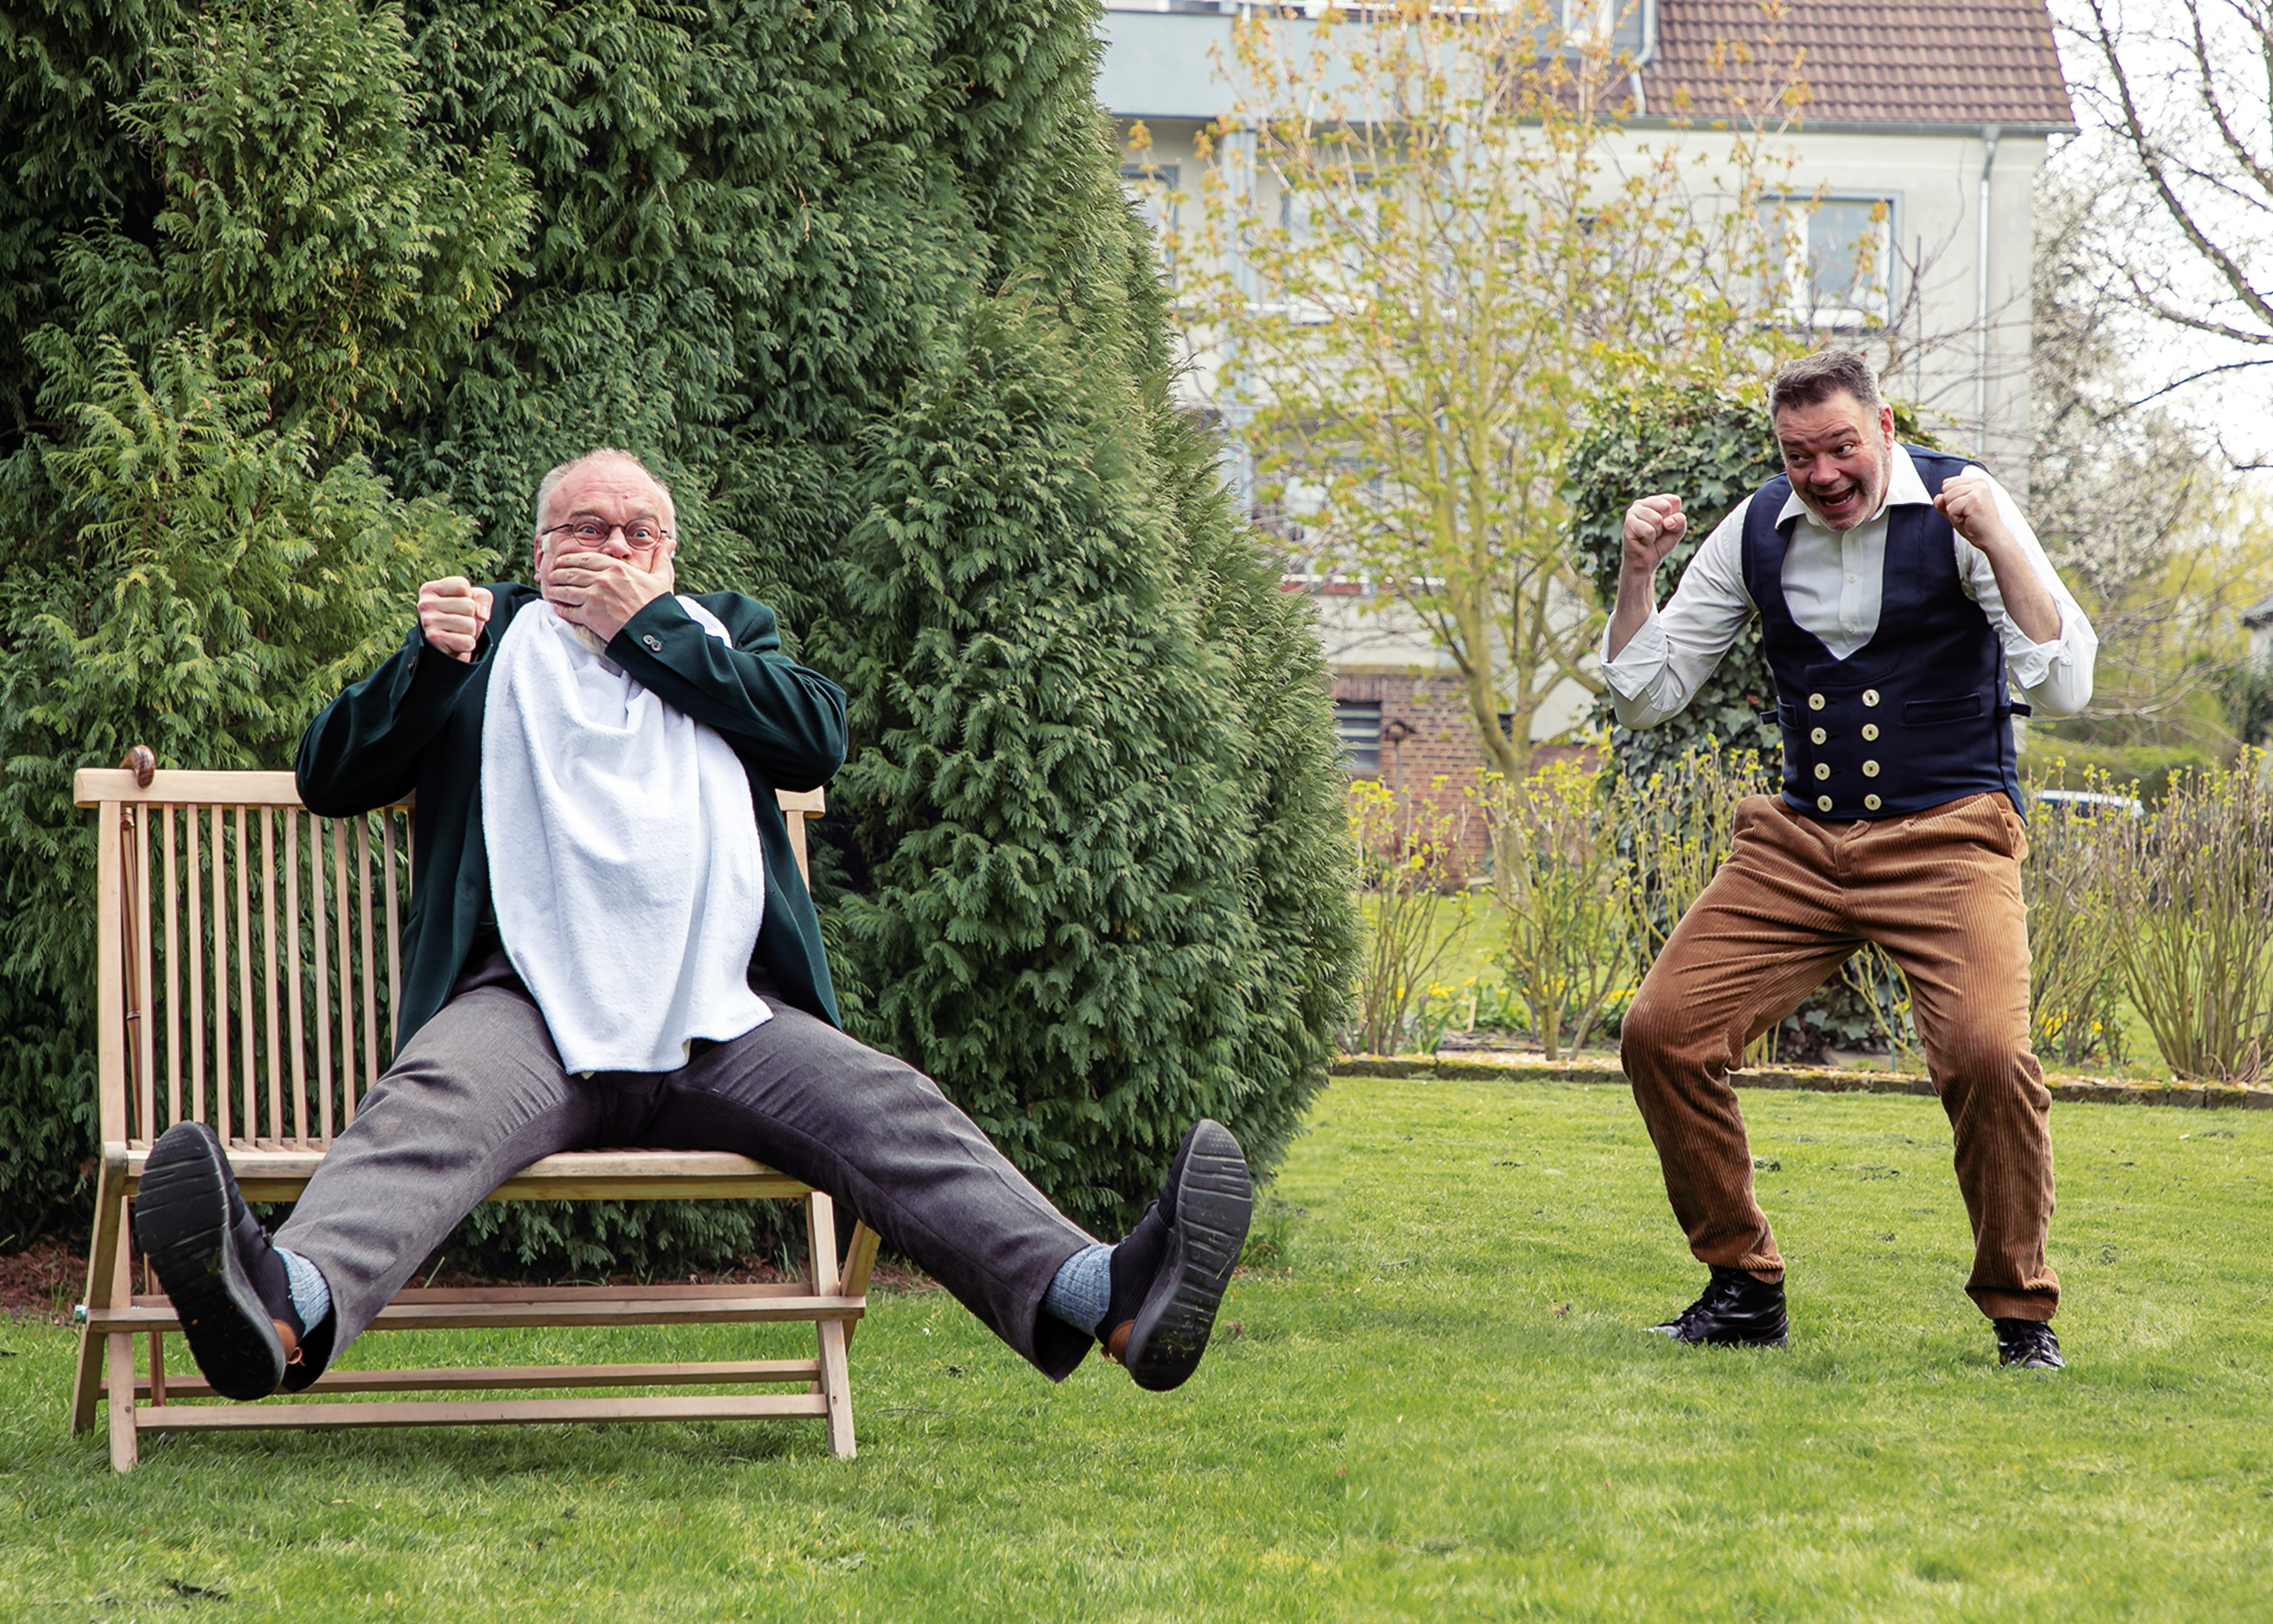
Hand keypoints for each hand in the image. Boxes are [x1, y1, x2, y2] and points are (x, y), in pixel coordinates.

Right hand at [418, 578, 492, 662]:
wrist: (448, 645)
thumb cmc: (461, 616)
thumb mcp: (474, 599)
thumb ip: (484, 597)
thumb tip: (482, 616)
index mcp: (430, 589)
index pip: (463, 585)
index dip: (469, 596)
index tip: (459, 605)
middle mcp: (425, 604)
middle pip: (469, 605)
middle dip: (471, 616)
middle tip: (459, 621)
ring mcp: (428, 622)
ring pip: (470, 624)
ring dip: (470, 631)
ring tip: (457, 632)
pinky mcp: (434, 639)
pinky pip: (467, 641)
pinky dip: (468, 644)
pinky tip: (456, 642)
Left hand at [543, 547, 674, 643]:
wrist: (654, 632)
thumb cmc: (657, 606)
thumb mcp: (661, 578)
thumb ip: (661, 558)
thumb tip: (669, 542)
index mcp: (616, 568)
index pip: (584, 558)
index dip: (569, 559)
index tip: (561, 561)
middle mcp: (602, 580)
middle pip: (570, 572)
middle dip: (558, 573)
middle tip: (552, 576)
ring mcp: (594, 598)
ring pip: (565, 590)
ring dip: (555, 590)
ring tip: (551, 590)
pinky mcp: (589, 616)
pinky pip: (568, 610)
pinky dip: (559, 608)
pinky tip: (556, 607)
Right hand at [1621, 495, 1686, 575]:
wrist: (1647, 560)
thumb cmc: (1660, 543)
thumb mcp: (1678, 530)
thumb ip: (1680, 521)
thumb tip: (1667, 522)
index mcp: (1656, 501)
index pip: (1674, 500)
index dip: (1675, 517)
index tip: (1667, 525)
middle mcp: (1643, 502)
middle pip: (1666, 506)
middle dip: (1665, 524)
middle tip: (1657, 532)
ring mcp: (1633, 511)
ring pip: (1657, 519)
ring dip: (1657, 533)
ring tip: (1649, 536)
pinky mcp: (1628, 522)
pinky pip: (1649, 530)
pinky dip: (1649, 539)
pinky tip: (1643, 540)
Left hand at [1933, 471, 2011, 555]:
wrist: (1991, 537)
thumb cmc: (1976, 525)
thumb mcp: (1956, 511)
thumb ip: (1944, 502)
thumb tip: (1937, 497)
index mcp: (1976, 482)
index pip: (1947, 483)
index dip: (1950, 499)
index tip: (1964, 507)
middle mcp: (1978, 483)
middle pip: (1946, 489)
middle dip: (1951, 505)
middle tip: (1966, 513)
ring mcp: (1977, 490)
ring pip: (1947, 497)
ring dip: (1953, 511)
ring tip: (1968, 516)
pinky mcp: (1974, 499)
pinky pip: (1951, 507)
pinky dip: (1955, 517)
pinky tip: (1968, 519)